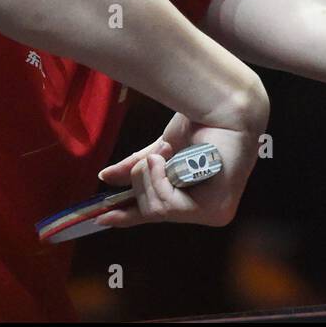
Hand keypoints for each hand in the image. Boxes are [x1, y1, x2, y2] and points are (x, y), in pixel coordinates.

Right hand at [93, 111, 261, 228]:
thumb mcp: (162, 149)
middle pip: (152, 212)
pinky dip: (161, 179)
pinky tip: (168, 160)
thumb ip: (138, 167)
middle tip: (152, 157)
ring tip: (163, 154)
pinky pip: (171, 206)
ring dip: (151, 176)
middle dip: (142, 181)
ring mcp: (214, 214)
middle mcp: (206, 211)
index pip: (158, 212)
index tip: (102, 218)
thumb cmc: (201, 123)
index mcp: (195, 196)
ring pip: (159, 209)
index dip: (130, 216)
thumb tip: (105, 177)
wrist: (223, 108)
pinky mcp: (218, 209)